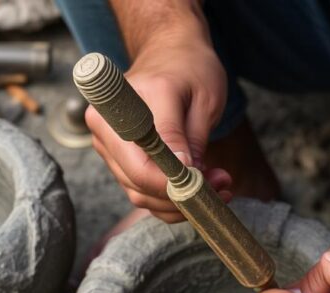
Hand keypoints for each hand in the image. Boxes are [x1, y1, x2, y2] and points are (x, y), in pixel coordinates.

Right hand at [86, 31, 232, 221]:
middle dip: (183, 196)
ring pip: (140, 195)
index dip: (176, 185)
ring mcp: (108, 147)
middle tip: (223, 186)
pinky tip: (200, 188)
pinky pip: (142, 192)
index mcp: (124, 107)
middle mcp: (106, 129)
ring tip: (217, 184)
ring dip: (181, 201)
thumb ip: (188, 136)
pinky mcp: (118, 159)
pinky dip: (172, 199)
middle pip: (139, 185)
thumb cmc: (189, 70)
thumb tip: (184, 173)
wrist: (170, 54)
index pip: (143, 165)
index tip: (211, 183)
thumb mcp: (200, 97)